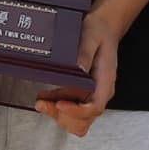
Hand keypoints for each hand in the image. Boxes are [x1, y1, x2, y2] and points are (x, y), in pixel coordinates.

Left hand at [36, 13, 122, 137]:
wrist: (104, 28)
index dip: (76, 111)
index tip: (59, 103)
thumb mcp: (92, 35)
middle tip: (44, 103)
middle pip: (85, 120)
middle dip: (63, 116)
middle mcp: (100, 93)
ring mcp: (92, 96)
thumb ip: (85, 52)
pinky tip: (47, 98)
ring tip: (43, 101)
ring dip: (59, 115)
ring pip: (78, 121)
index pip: (95, 107)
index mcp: (105, 81)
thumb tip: (78, 66)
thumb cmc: (99, 31)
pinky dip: (58, 109)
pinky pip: (72, 112)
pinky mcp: (83, 95)